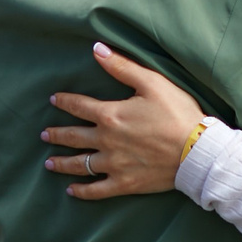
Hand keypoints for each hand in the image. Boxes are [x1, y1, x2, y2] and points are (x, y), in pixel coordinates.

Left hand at [41, 43, 205, 199]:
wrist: (197, 151)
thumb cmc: (178, 114)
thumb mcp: (152, 83)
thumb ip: (122, 67)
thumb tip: (97, 49)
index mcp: (110, 115)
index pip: (79, 106)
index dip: (64, 101)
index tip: (54, 99)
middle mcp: (106, 141)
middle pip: (73, 137)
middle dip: (56, 134)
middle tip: (44, 134)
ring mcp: (114, 164)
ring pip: (80, 164)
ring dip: (62, 163)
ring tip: (49, 163)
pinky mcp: (124, 183)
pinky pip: (97, 190)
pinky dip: (82, 191)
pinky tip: (72, 191)